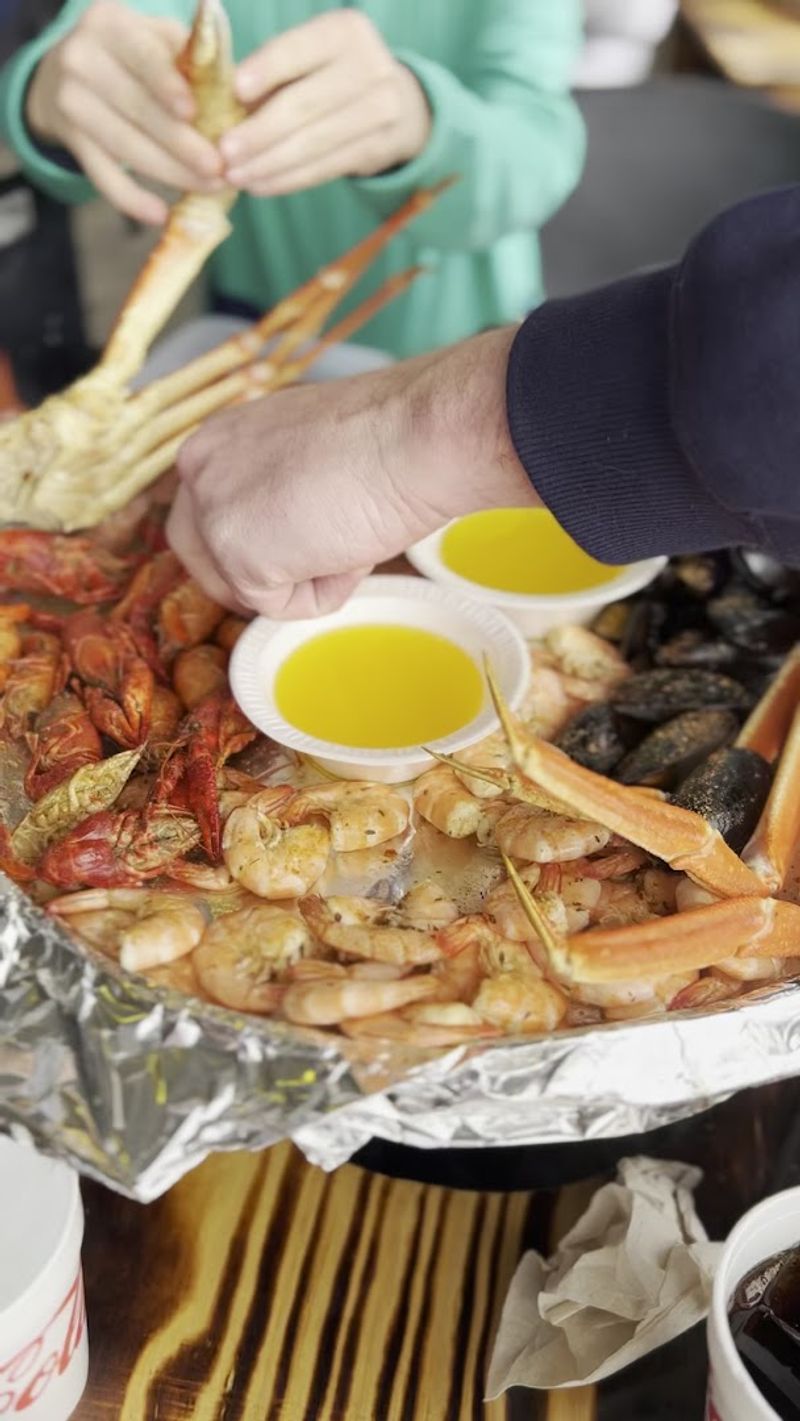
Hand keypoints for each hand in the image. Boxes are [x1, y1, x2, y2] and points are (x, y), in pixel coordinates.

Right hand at [26, 0, 222, 223]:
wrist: (69, 72)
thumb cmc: (136, 57)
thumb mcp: (159, 41)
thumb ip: (194, 60)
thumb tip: (243, 94)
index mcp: (109, 23)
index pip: (142, 55)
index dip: (168, 85)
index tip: (195, 113)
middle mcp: (81, 58)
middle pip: (138, 108)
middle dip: (183, 144)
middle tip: (221, 169)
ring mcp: (70, 101)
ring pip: (125, 146)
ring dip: (170, 173)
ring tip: (209, 188)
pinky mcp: (70, 140)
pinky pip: (102, 176)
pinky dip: (132, 199)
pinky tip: (160, 214)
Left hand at [167, 328, 536, 618]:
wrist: (414, 435)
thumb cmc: (385, 436)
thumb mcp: (308, 453)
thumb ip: (277, 486)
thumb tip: (286, 531)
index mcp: (216, 439)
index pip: (204, 510)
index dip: (248, 538)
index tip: (285, 549)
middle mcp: (199, 471)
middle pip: (199, 555)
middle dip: (249, 577)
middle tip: (304, 575)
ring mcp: (214, 516)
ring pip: (244, 584)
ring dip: (299, 578)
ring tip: (348, 537)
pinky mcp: (239, 559)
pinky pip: (279, 607)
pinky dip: (324, 593)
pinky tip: (352, 551)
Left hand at [219, 9, 430, 195]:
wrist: (398, 102)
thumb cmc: (330, 76)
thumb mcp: (307, 58)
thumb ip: (270, 75)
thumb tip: (220, 109)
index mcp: (344, 31)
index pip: (298, 50)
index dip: (267, 69)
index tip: (235, 90)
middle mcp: (370, 66)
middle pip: (305, 104)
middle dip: (260, 132)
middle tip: (225, 152)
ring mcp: (382, 109)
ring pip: (314, 143)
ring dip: (269, 163)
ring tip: (236, 175)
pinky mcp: (380, 147)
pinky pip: (325, 167)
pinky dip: (288, 179)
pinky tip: (260, 185)